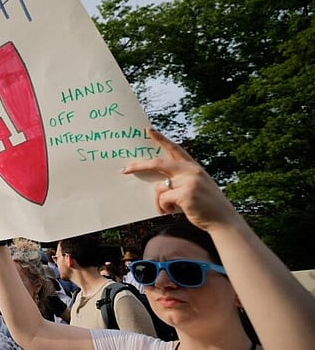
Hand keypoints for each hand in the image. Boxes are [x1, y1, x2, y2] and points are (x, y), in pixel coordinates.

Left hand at [122, 128, 241, 230]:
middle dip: (140, 166)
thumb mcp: (195, 186)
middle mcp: (191, 171)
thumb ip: (179, 180)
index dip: (161, 139)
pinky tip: (172, 212)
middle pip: (158, 163)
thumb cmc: (206, 205)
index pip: (174, 148)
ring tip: (167, 209)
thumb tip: (155, 184)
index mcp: (193, 167)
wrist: (223, 220)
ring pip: (159, 187)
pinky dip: (163, 207)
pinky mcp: (186, 194)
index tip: (148, 129)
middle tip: (125, 169)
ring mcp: (189, 182)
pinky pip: (163, 199)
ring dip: (159, 201)